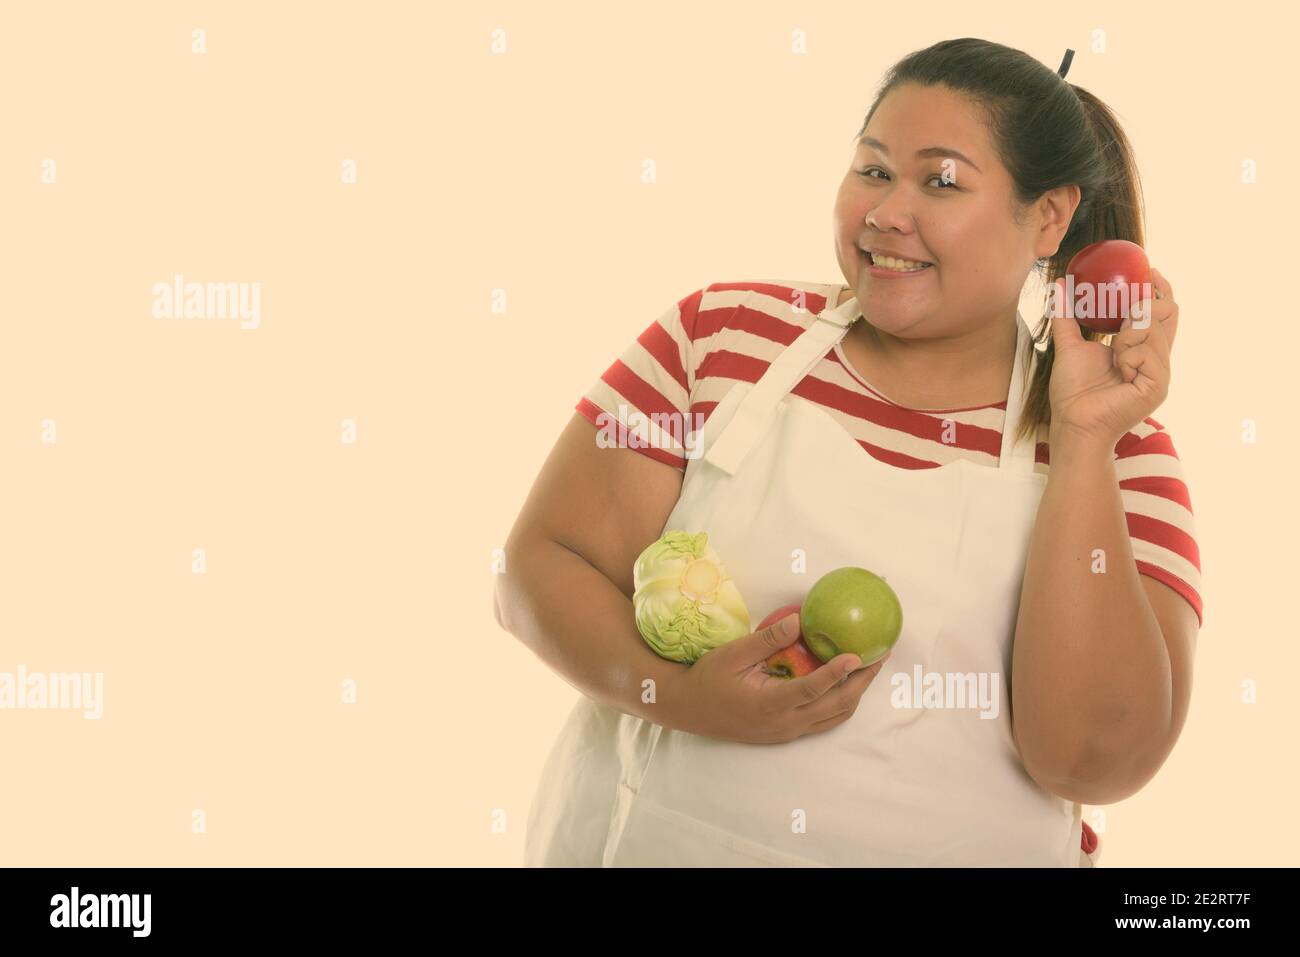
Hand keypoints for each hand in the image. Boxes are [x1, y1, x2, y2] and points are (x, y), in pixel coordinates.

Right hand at [672, 612, 891, 744]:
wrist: (689, 709)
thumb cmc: (708, 678)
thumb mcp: (733, 654)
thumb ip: (767, 639)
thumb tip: (799, 621)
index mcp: (771, 704)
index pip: (814, 688)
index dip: (839, 672)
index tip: (858, 655)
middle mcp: (785, 723)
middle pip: (836, 706)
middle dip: (862, 683)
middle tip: (880, 658)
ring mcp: (787, 731)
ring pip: (834, 717)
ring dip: (856, 694)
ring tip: (869, 670)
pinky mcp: (785, 733)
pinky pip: (823, 721)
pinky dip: (840, 704)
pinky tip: (845, 685)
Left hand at [1046, 267, 1178, 448]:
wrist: (1073, 423)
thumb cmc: (1073, 392)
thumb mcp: (1070, 345)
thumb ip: (1067, 315)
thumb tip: (1059, 284)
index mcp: (1143, 350)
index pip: (1163, 312)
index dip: (1161, 288)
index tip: (1148, 270)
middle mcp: (1157, 360)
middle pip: (1167, 312)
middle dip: (1140, 309)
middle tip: (1120, 321)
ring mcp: (1161, 373)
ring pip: (1152, 329)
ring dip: (1125, 337)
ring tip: (1113, 358)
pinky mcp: (1158, 385)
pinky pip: (1146, 352)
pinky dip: (1126, 355)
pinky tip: (1119, 372)